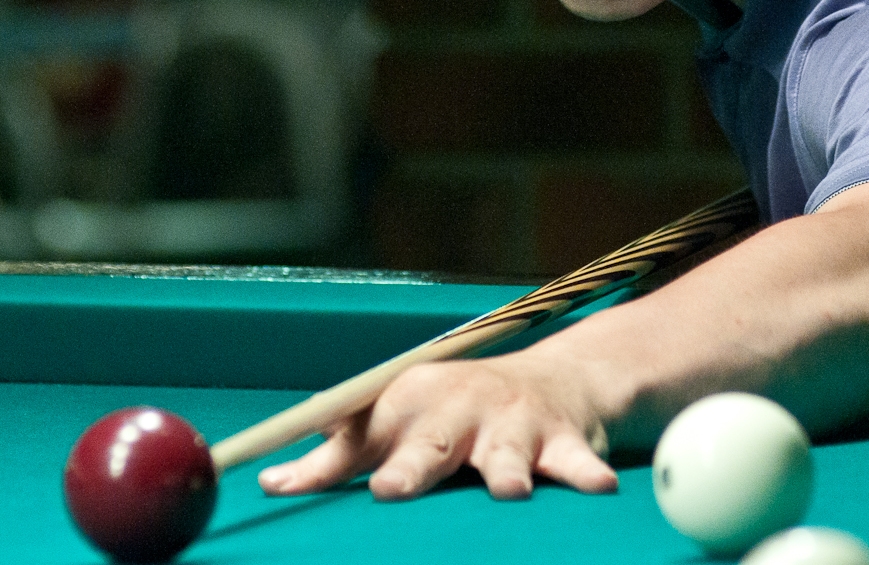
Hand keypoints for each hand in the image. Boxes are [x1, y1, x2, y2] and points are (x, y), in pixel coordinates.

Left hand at [256, 351, 620, 501]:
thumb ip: (341, 452)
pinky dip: (585, 473)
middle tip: (393, 489)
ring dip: (504, 470)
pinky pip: (576, 460)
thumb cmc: (457, 412)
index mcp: (411, 401)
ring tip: (507, 489)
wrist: (554, 380)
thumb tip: (270, 482)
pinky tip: (598, 487)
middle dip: (413, 466)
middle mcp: (460, 407)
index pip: (358, 435)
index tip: (287, 485)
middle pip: (430, 442)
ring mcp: (512, 423)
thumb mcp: (399, 422)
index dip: (324, 464)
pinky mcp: (562, 440)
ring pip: (505, 452)